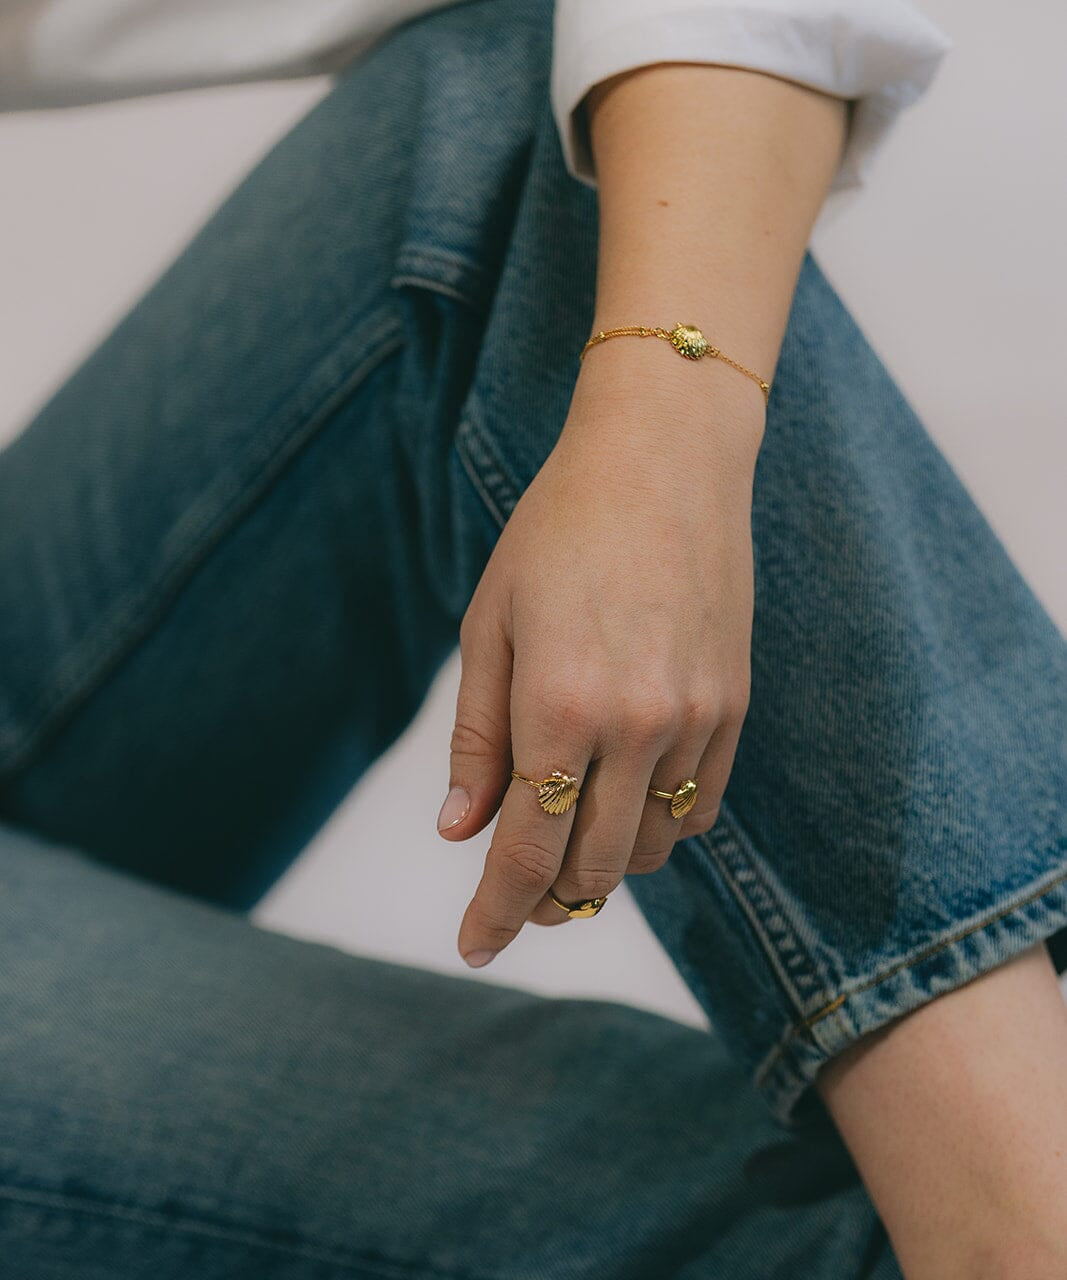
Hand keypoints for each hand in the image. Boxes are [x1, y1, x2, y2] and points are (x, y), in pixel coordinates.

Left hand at [437, 348, 763, 966]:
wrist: (665, 460)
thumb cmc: (558, 532)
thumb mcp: (490, 626)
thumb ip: (477, 739)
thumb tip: (459, 833)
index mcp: (559, 708)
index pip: (526, 852)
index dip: (497, 912)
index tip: (475, 947)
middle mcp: (636, 729)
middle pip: (593, 869)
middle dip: (546, 901)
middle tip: (514, 901)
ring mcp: (696, 721)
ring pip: (651, 850)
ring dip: (603, 865)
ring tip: (568, 841)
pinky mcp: (735, 707)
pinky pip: (700, 808)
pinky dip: (659, 830)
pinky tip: (627, 804)